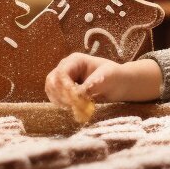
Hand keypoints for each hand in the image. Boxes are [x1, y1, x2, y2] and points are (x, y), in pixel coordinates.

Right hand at [44, 52, 161, 104]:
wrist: (119, 83)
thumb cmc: (115, 76)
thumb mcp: (107, 77)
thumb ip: (92, 84)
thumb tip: (78, 94)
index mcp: (75, 60)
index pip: (61, 73)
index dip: (65, 87)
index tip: (74, 99)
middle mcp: (66, 67)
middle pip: (52, 80)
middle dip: (60, 95)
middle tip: (72, 106)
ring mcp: (63, 78)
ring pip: (50, 89)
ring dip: (59, 100)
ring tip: (74, 108)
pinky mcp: (63, 89)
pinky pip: (55, 96)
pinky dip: (61, 103)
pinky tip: (72, 108)